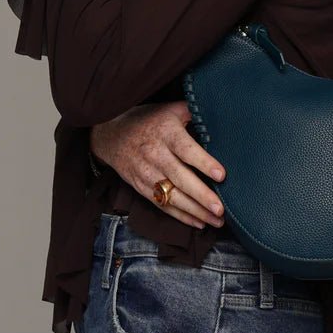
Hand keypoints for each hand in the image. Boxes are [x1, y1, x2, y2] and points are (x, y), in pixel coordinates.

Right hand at [89, 100, 226, 229]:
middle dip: (201, 195)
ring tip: (217, 221)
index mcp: (165, 133)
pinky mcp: (141, 188)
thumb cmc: (148, 120)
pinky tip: (199, 223)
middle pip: (180, 178)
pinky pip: (162, 205)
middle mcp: (155, 154)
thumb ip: (192, 111)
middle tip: (220, 209)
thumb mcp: (169, 109)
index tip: (221, 175)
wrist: (111, 134)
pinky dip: (181, 216)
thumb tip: (220, 112)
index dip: (203, 163)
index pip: (185, 149)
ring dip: (195, 211)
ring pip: (172, 196)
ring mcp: (146, 174)